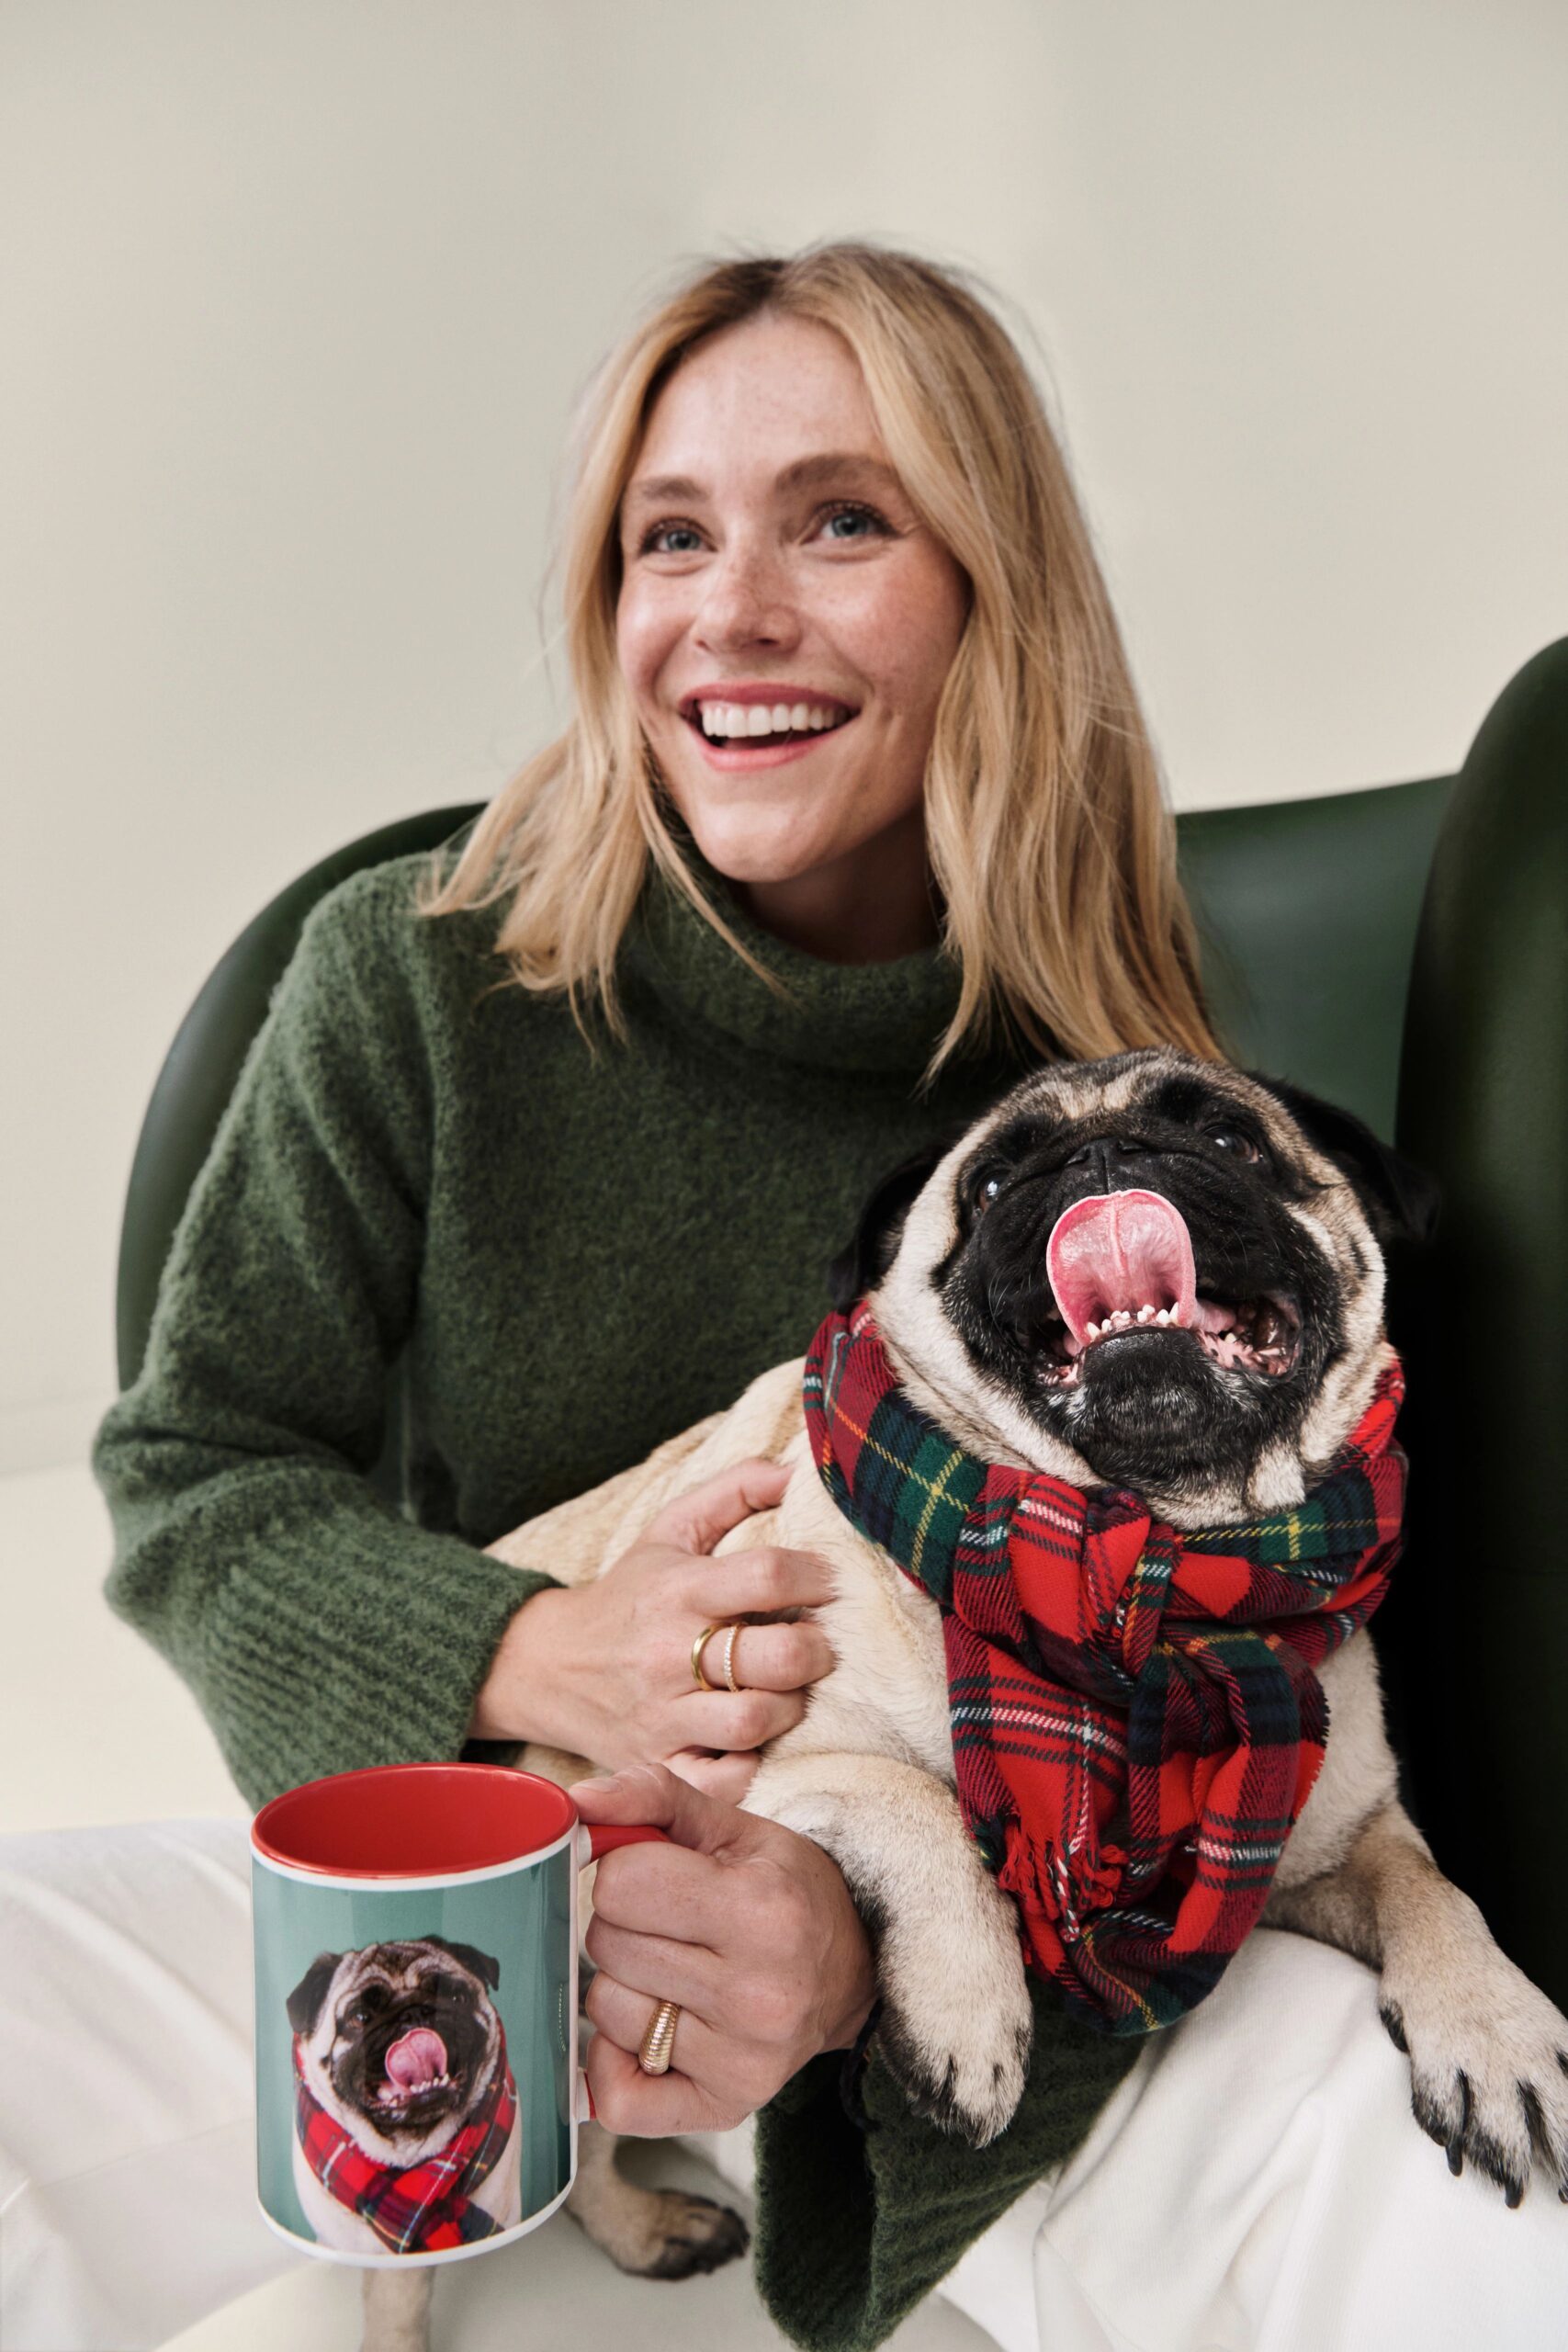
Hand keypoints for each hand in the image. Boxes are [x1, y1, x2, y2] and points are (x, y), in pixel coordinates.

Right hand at [469, 1459, 836, 1798]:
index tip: (830, 1582)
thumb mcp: (671, 1529)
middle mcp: (669, 1653)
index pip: (767, 1575)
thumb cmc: (629, 1594)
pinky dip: (751, 1769)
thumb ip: (734, 1489)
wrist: (546, 1665)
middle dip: (817, 1650)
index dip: (816, 1576)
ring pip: (754, 1722)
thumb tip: (797, 1470)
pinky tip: (758, 1743)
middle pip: (774, 1657)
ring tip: (790, 1692)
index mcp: (679, 1589)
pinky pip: (721, 1782)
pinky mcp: (658, 1764)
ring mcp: (662, 1716)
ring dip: (790, 1708)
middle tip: (821, 1645)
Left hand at [575, 1763, 877, 2134]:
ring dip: (624, 1985)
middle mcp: (757, 1994)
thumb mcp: (731, 1827)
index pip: (620, 1884)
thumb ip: (650, 1797)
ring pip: (606, 2013)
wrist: (851, 1970)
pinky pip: (618, 2098)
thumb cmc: (783, 1890)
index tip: (660, 1875)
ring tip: (673, 1971)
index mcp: (762, 1910)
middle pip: (607, 1948)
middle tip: (669, 1924)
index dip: (627, 1871)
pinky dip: (614, 2062)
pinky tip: (650, 2031)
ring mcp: (742, 2060)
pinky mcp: (725, 2106)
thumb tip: (576, 1805)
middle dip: (624, 1925)